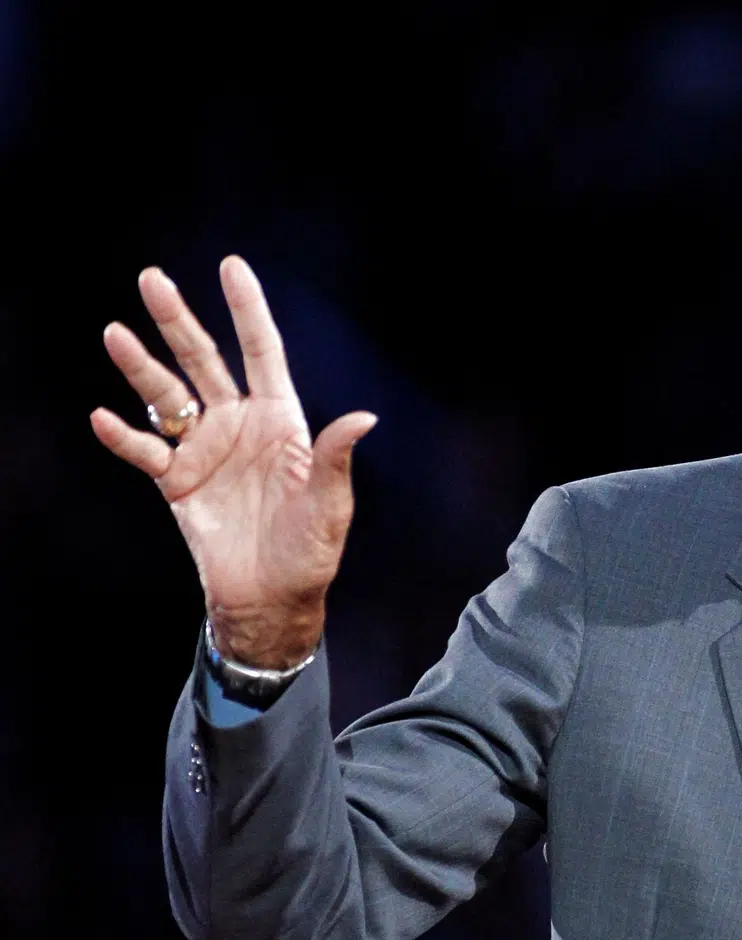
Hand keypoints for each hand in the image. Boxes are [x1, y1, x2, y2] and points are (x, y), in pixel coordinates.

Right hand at [90, 255, 376, 667]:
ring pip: (167, 396)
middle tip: (153, 279)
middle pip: (205, 361)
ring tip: (115, 333)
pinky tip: (103, 417)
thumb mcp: (330, 503)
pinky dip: (123, 436)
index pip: (262, 352)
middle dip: (179, 321)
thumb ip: (335, 457)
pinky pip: (145, 450)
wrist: (271, 597)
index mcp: (281, 420)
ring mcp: (205, 449)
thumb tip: (363, 418)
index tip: (231, 266)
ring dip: (141, 367)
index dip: (247, 310)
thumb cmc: (310, 550)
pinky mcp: (177, 481)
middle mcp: (239, 424)